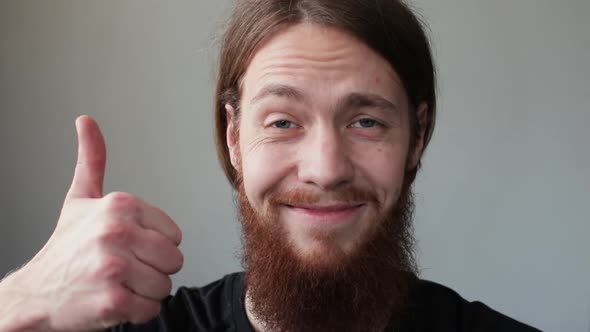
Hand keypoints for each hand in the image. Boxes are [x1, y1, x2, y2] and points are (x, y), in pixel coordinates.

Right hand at [11, 116, 183, 330]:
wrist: (35, 293)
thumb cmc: (65, 247)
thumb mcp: (80, 199)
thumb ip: (92, 160)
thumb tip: (86, 121)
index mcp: (120, 205)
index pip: (175, 235)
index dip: (155, 246)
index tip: (129, 247)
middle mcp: (117, 231)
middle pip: (174, 260)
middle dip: (153, 269)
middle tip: (125, 268)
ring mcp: (114, 266)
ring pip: (165, 285)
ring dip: (145, 291)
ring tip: (118, 283)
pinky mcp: (113, 300)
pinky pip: (151, 308)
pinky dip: (137, 311)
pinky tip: (114, 300)